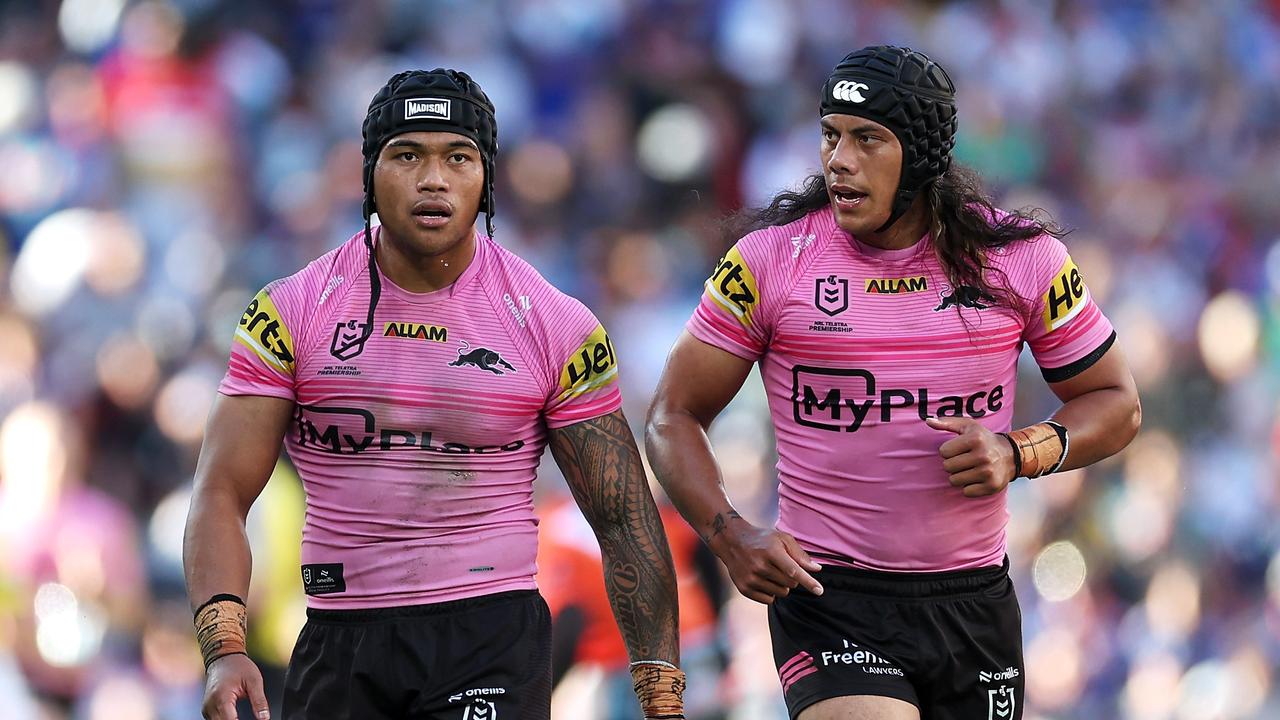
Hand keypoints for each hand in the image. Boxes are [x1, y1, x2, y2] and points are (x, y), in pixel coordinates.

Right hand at [201, 653, 269, 719]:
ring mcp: (207, 708)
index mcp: (222, 698)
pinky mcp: (207, 708)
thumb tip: (265, 717)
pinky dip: (225, 719)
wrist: (223, 657)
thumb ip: (259, 701)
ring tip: (242, 717)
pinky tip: (235, 717)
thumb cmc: (238, 666)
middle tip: (254, 718)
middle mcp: (211, 705)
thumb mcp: (254, 681)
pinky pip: (215, 719)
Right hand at [706, 513, 822, 603]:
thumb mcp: (782, 539)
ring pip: (781, 593)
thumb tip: (816, 569)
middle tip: (782, 566)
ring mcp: (751, 579)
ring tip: (772, 572)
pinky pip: (769, 600)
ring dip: (782, 585)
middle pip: (790, 583)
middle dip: (792, 578)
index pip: (794, 571)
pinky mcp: (744, 589)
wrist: (732, 541)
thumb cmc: (762, 539)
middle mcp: (760, 566)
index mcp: (771, 551)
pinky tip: (764, 580)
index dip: (808, 581)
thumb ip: (799, 554)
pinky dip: (771, 593)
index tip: (819, 591)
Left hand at [926, 416, 1016, 497]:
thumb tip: (928, 421)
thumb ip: (946, 422)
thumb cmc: (983, 439)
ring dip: (959, 476)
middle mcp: (983, 456)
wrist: (1010, 455)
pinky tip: (977, 478)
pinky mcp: (991, 486)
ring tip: (970, 468)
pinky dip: (969, 487)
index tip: (959, 449)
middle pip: (947, 467)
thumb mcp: (967, 426)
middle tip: (964, 460)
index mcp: (975, 439)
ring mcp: (988, 472)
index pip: (943, 452)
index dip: (948, 451)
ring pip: (954, 481)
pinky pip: (966, 492)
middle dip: (952, 464)